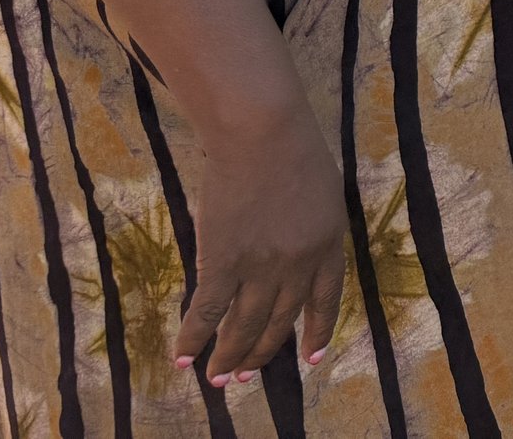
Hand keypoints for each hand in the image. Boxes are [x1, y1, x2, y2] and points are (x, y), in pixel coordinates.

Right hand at [172, 99, 346, 384]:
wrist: (263, 133)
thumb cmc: (294, 148)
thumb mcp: (323, 192)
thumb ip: (314, 227)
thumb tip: (298, 251)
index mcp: (328, 244)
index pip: (325, 301)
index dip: (317, 332)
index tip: (311, 360)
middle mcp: (298, 264)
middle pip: (280, 320)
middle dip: (262, 353)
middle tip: (246, 378)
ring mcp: (260, 265)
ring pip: (244, 325)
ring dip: (230, 356)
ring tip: (218, 379)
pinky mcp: (223, 260)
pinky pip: (207, 311)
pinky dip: (193, 337)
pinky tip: (183, 357)